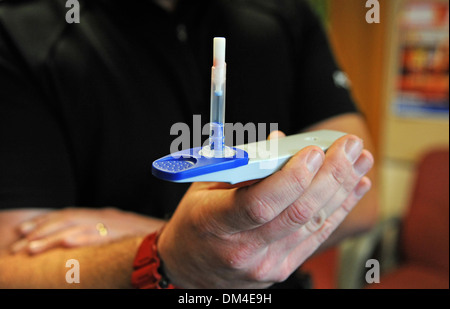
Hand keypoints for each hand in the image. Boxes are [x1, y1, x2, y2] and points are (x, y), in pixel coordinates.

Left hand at [11, 207, 164, 253]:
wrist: (170, 234)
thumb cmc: (145, 237)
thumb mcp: (120, 231)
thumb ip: (102, 232)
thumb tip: (79, 240)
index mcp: (102, 215)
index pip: (68, 215)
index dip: (45, 221)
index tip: (24, 230)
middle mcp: (104, 216)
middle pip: (67, 220)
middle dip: (41, 230)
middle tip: (18, 244)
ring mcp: (112, 223)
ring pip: (76, 227)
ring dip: (52, 236)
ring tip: (31, 247)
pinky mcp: (122, 232)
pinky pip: (100, 234)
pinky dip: (82, 237)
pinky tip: (66, 242)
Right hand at [158, 134, 373, 287]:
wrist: (191, 270)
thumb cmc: (195, 223)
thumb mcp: (203, 189)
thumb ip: (241, 166)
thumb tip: (281, 141)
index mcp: (216, 223)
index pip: (260, 204)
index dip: (292, 178)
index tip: (314, 151)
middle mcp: (244, 249)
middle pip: (297, 213)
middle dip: (330, 175)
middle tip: (349, 147)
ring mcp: (267, 264)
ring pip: (314, 223)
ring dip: (342, 188)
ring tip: (361, 161)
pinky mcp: (283, 269)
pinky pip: (317, 236)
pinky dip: (340, 209)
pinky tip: (355, 187)